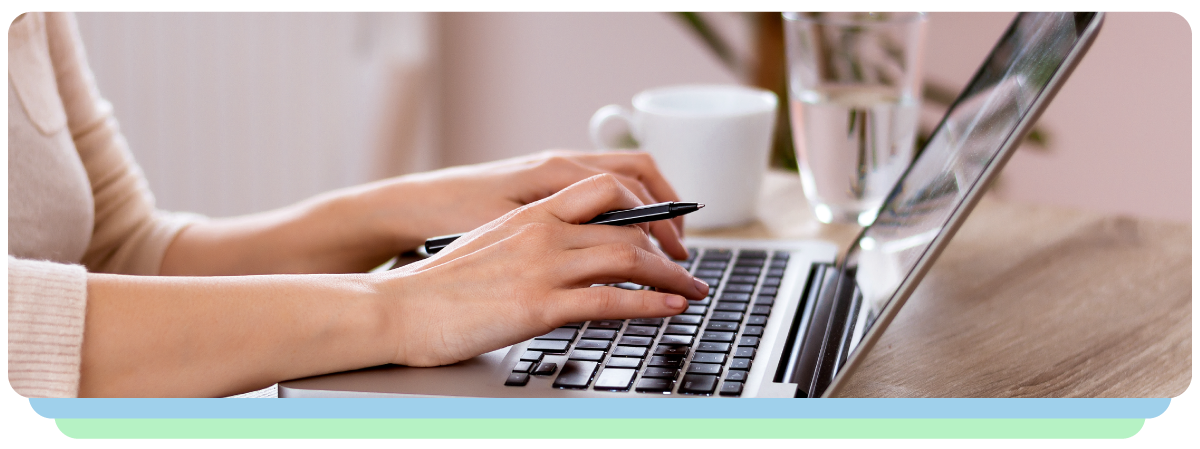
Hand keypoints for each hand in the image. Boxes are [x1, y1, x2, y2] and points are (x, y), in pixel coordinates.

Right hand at [376, 174, 708, 366]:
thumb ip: (535, 243)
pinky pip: (610, 300)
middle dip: (667, 247)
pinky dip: (651, 304)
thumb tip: (567, 256)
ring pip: (628, 258)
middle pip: (627, 227)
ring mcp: (542, 268)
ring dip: (671, 276)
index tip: (664, 229)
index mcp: (532, 213)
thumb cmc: (438, 285)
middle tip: (687, 265)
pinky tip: (671, 307)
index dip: (646, 206)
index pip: (606, 189)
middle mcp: (543, 232)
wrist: (397, 307)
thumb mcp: (493, 246)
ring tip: (693, 289)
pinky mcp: (538, 305)